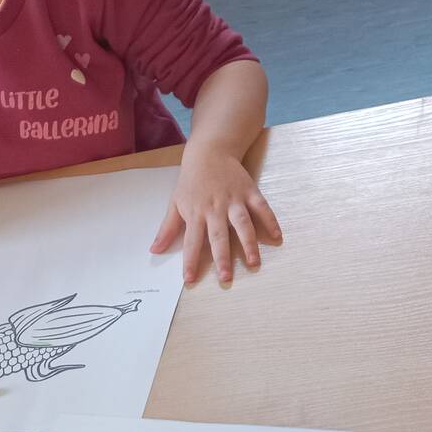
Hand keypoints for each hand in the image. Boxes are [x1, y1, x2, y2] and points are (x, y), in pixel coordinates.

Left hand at [151, 145, 281, 283]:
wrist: (209, 151)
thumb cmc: (191, 181)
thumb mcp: (175, 203)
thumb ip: (167, 229)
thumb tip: (154, 250)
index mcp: (196, 214)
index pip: (191, 242)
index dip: (190, 261)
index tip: (190, 280)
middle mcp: (215, 209)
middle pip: (218, 237)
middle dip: (222, 258)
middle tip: (226, 278)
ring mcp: (234, 200)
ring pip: (242, 224)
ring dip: (248, 244)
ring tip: (253, 262)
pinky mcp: (249, 191)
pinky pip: (261, 208)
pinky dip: (270, 221)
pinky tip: (277, 237)